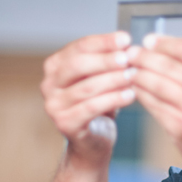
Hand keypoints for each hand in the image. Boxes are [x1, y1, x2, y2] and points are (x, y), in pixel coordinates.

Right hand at [40, 31, 137, 167]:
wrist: (93, 142)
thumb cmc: (99, 107)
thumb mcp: (101, 79)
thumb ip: (108, 62)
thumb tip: (128, 44)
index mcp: (55, 66)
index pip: (79, 47)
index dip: (103, 42)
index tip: (126, 39)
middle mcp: (49, 84)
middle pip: (78, 64)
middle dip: (106, 60)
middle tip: (128, 58)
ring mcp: (53, 105)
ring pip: (86, 87)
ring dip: (113, 80)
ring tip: (133, 76)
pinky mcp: (64, 123)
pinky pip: (91, 108)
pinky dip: (113, 100)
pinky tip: (130, 95)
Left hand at [128, 35, 181, 172]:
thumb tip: (155, 44)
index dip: (162, 42)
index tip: (146, 40)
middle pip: (168, 65)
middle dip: (143, 57)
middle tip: (128, 54)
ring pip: (157, 84)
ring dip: (137, 75)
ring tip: (127, 70)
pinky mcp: (181, 127)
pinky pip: (153, 104)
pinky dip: (140, 94)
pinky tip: (134, 89)